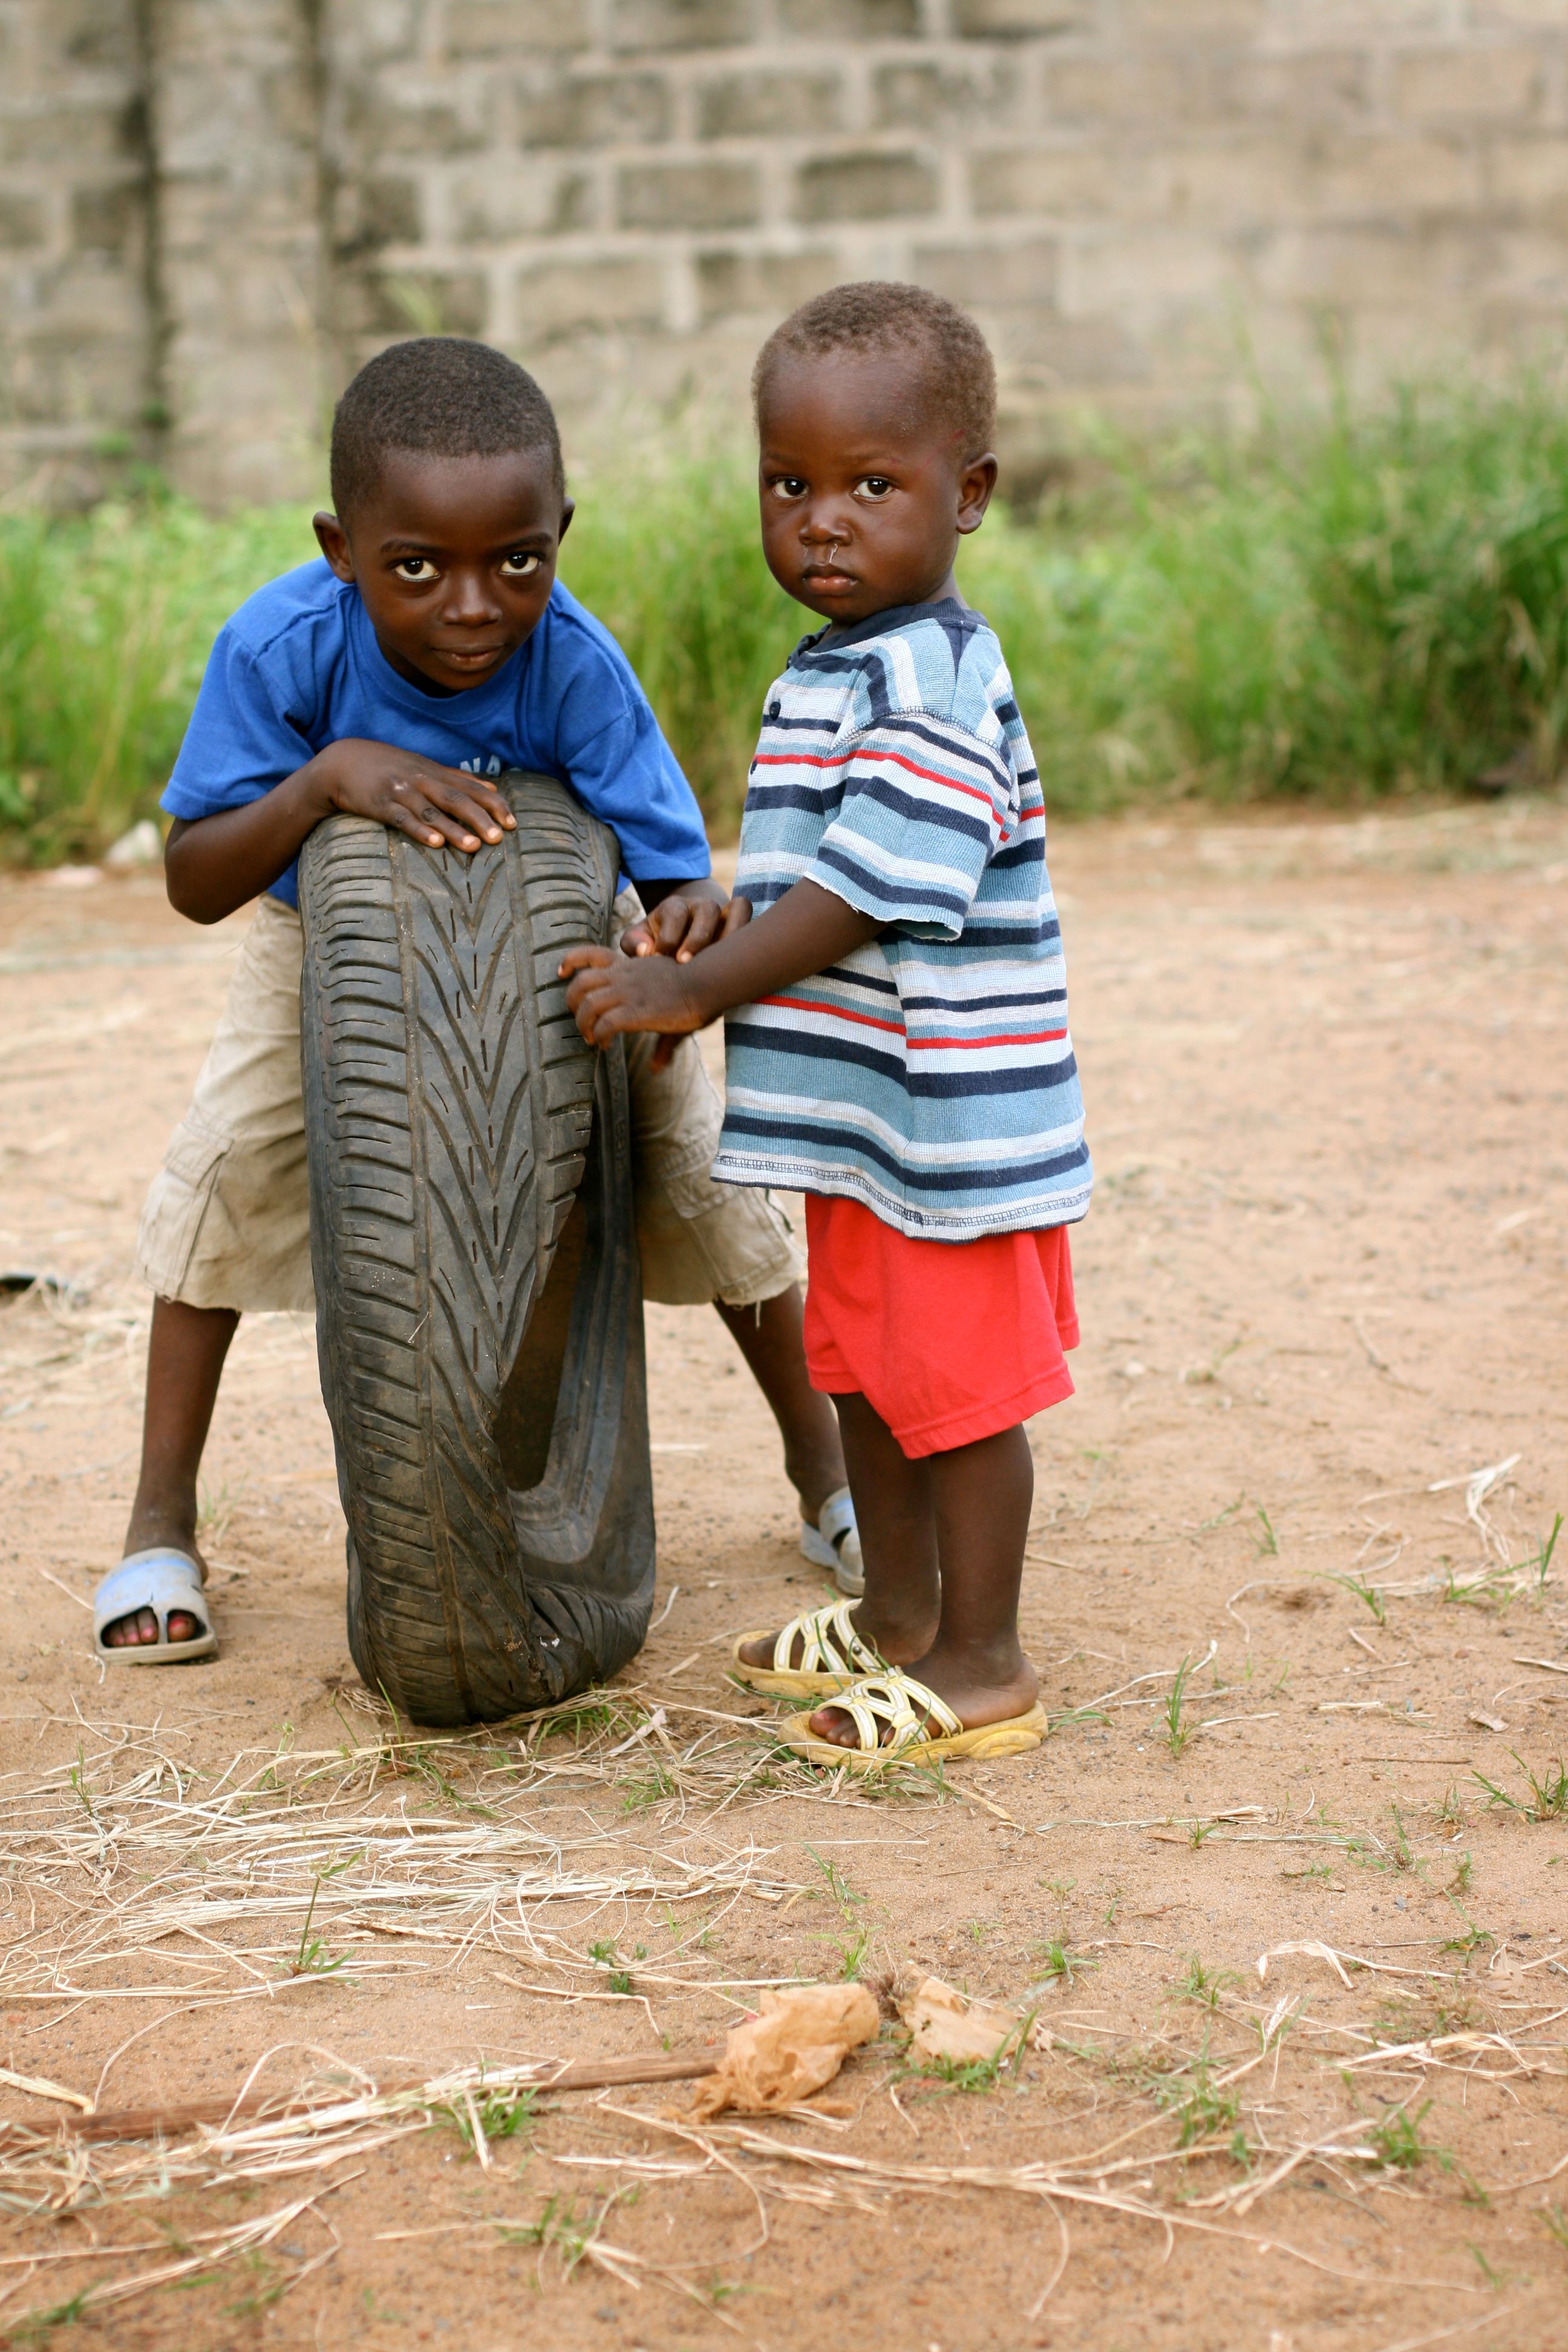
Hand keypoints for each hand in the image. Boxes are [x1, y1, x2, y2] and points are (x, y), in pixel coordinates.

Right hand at [312, 738, 515, 853]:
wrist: (342, 762)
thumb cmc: (389, 768)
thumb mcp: (425, 767)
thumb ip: (458, 778)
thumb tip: (493, 787)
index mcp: (436, 773)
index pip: (471, 788)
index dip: (493, 804)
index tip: (513, 823)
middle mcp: (422, 780)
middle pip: (456, 799)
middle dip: (480, 818)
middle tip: (499, 837)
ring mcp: (401, 792)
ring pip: (432, 811)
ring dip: (454, 829)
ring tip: (473, 847)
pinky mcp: (381, 805)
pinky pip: (403, 819)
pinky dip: (420, 831)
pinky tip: (435, 844)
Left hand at [561, 943, 706, 1062]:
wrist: (708, 982)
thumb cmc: (694, 986)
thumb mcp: (670, 998)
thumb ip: (657, 1023)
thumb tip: (655, 1068)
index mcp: (629, 965)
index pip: (591, 953)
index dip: (571, 961)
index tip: (561, 972)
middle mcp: (624, 976)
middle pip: (581, 982)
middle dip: (572, 1002)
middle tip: (580, 1019)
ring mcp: (629, 992)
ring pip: (588, 1004)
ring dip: (583, 1023)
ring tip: (590, 1038)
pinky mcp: (637, 1011)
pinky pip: (605, 1024)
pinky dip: (599, 1036)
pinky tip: (604, 1045)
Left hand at [619, 893, 751, 962]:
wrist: (680, 933)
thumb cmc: (657, 942)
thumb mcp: (639, 940)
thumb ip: (634, 944)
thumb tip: (646, 951)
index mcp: (674, 907)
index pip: (675, 914)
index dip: (668, 938)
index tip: (660, 959)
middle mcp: (700, 906)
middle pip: (708, 909)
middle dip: (697, 938)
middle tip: (685, 963)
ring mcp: (723, 914)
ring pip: (735, 908)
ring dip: (728, 936)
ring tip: (715, 963)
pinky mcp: (738, 924)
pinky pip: (746, 912)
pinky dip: (746, 928)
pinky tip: (733, 958)